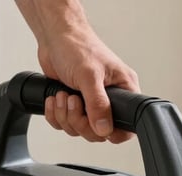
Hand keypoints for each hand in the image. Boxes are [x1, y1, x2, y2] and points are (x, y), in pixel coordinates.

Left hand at [15, 0, 139, 143]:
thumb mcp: (89, 76)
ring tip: (62, 95)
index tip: (96, 126)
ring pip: (80, 130)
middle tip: (73, 102)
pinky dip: (56, 115)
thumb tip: (104, 129)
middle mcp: (109, 100)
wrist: (54, 36)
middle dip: (80, 122)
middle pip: (99, 133)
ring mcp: (91, 104)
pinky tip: (55, 98)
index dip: (112, 133)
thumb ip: (98, 104)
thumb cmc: (77, 46)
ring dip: (65, 116)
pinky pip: (65, 124)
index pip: (126, 127)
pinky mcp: (74, 105)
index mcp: (123, 90)